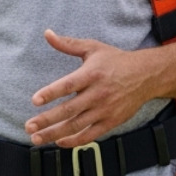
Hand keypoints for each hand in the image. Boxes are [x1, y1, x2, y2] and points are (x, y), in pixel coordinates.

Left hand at [24, 30, 151, 147]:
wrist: (146, 76)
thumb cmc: (115, 60)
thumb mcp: (93, 48)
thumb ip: (68, 44)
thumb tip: (47, 33)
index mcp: (91, 74)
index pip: (68, 85)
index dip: (51, 93)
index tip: (35, 100)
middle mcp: (97, 94)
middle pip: (69, 110)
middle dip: (47, 120)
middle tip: (29, 127)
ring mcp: (105, 110)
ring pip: (77, 126)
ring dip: (55, 134)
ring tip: (37, 138)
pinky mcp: (111, 122)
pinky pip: (91, 135)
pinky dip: (75, 141)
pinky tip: (59, 142)